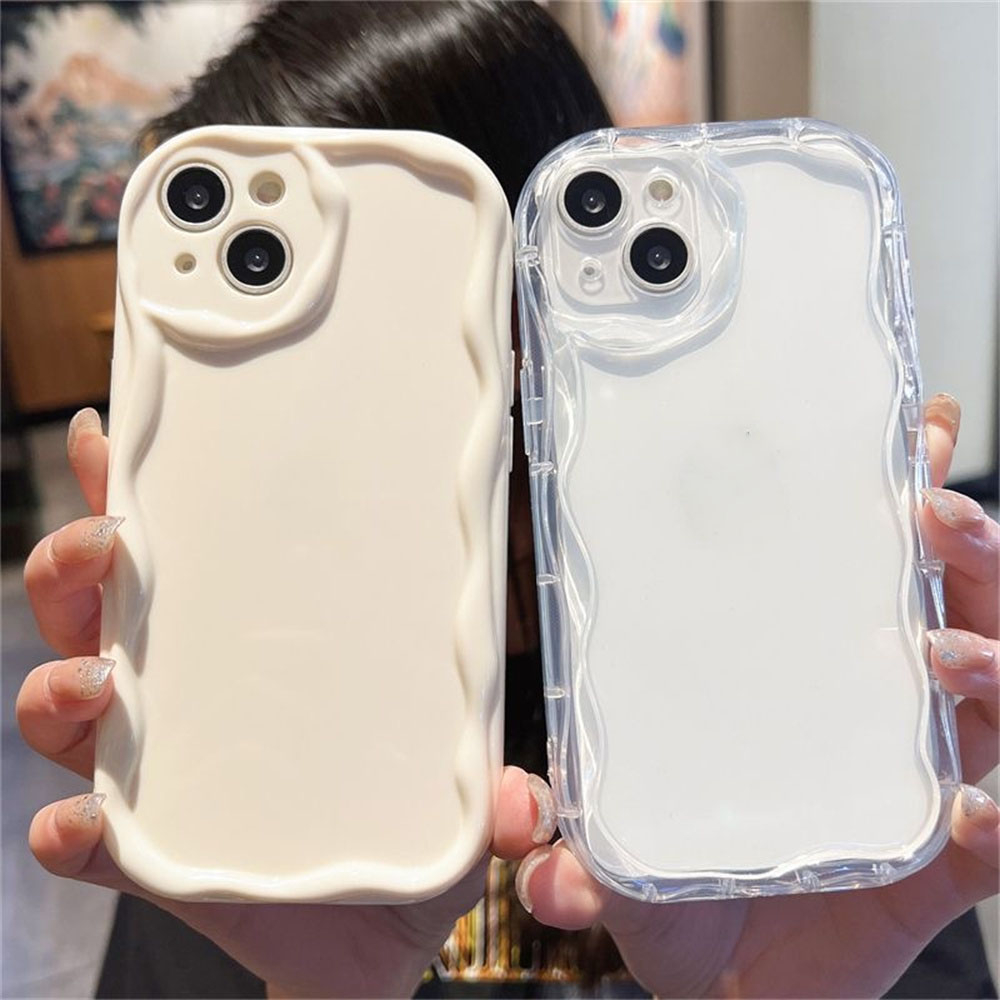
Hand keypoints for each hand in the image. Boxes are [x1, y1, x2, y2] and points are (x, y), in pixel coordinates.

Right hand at [19, 409, 557, 998]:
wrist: (377, 937)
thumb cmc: (404, 828)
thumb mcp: (456, 787)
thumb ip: (492, 789)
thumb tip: (523, 802)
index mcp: (244, 646)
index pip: (175, 553)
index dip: (128, 492)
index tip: (112, 436)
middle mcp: (182, 695)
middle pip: (94, 611)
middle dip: (77, 564)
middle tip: (110, 541)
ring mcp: (154, 772)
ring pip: (66, 704)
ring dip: (60, 684)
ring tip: (99, 680)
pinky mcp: (144, 855)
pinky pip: (82, 836)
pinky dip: (68, 829)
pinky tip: (79, 822)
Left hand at [515, 393, 998, 997]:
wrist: (722, 985)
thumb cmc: (678, 889)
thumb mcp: (612, 842)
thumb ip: (564, 833)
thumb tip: (519, 821)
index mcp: (808, 677)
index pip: (867, 571)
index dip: (893, 500)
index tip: (898, 436)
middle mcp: (876, 716)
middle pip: (953, 610)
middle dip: (962, 550)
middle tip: (929, 509)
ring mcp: (918, 787)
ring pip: (995, 702)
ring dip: (993, 660)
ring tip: (946, 648)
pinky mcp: (941, 871)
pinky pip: (998, 841)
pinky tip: (974, 811)